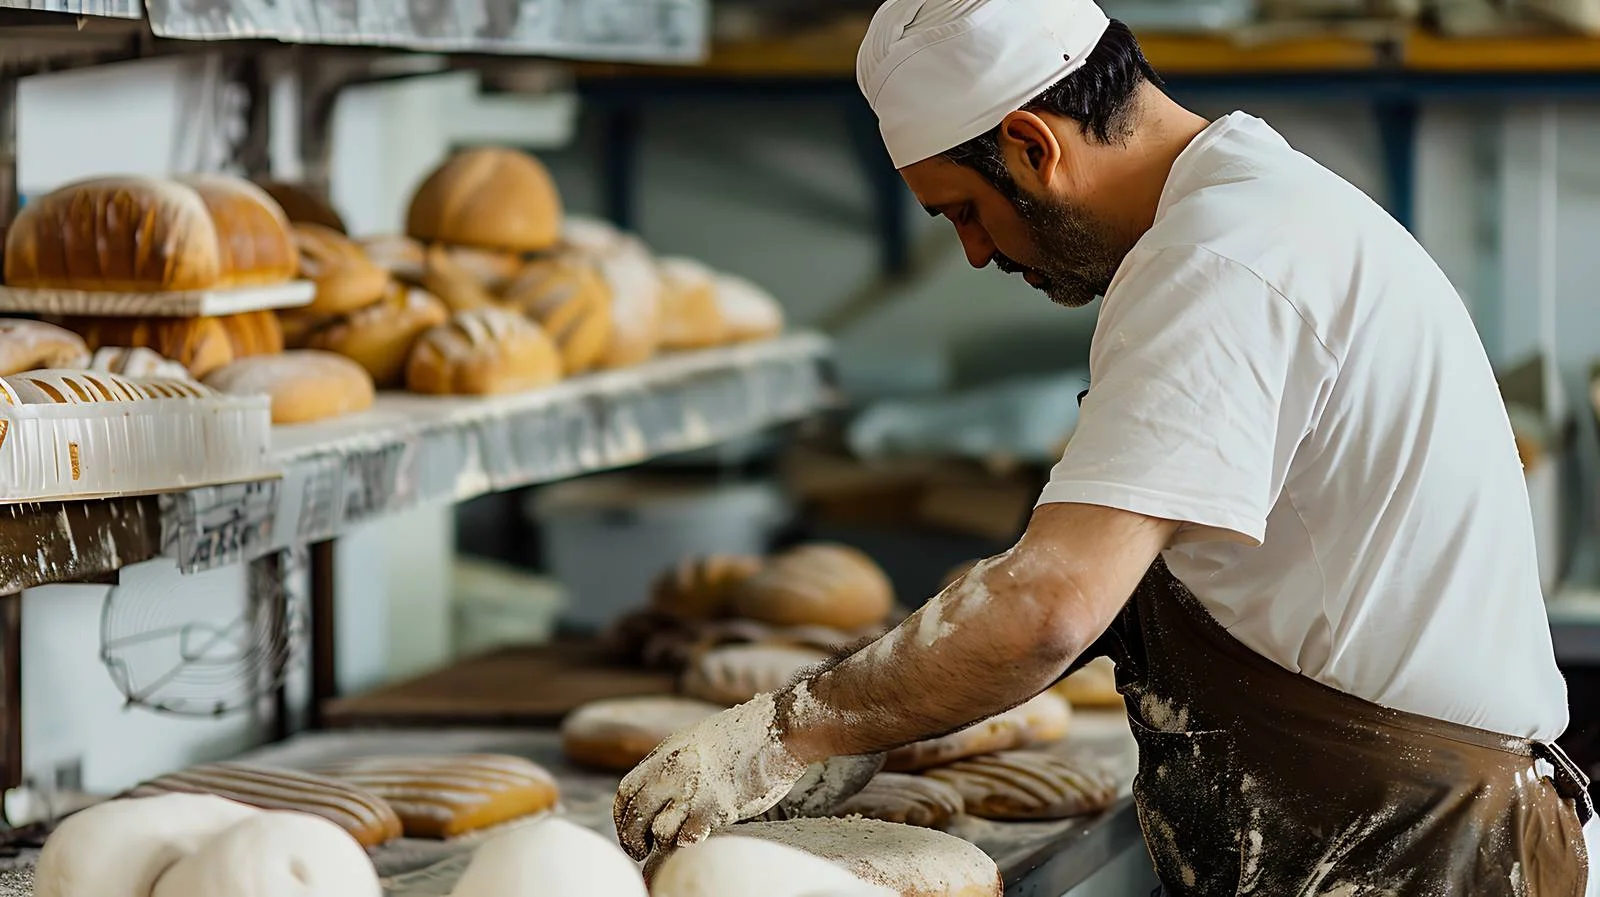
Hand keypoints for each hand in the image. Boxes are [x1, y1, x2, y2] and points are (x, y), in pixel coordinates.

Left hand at [612, 694, 808, 860]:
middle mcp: (671, 770)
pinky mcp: (712, 808)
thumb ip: (678, 761)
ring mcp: (690, 790)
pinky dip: (688, 842)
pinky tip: (697, 837)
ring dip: (663, 842)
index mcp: (666, 751)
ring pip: (658, 831)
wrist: (778, 728)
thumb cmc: (748, 735)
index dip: (623, 815)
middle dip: (632, 838)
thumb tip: (664, 787)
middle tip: (639, 850)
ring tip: (671, 844)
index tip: (629, 826)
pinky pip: (686, 838)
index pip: (626, 790)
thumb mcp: (700, 738)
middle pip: (634, 815)